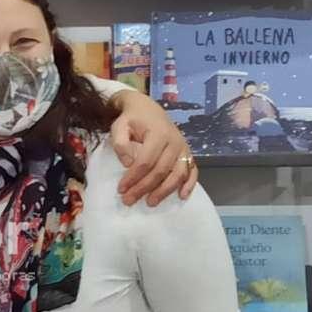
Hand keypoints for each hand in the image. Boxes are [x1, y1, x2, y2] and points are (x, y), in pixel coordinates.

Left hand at [110, 91, 197, 206]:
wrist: (147, 108)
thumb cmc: (132, 119)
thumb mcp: (119, 126)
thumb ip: (120, 143)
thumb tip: (128, 163)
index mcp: (158, 133)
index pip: (145, 161)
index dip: (133, 177)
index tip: (121, 189)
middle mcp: (174, 141)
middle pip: (161, 170)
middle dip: (144, 188)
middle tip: (129, 200)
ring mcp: (183, 148)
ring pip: (177, 174)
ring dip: (164, 191)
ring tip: (150, 203)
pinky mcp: (188, 153)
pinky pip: (192, 170)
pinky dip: (189, 184)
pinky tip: (182, 196)